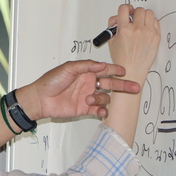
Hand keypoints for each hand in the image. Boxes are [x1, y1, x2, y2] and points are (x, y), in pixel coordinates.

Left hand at [16, 60, 140, 120]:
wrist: (40, 99)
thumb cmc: (50, 82)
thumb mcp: (68, 69)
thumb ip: (86, 66)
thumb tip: (102, 64)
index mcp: (86, 72)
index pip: (105, 70)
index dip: (116, 70)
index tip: (125, 71)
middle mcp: (89, 84)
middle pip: (110, 84)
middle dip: (123, 85)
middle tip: (134, 87)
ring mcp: (87, 97)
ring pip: (105, 98)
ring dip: (102, 99)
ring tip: (89, 99)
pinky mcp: (84, 109)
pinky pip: (99, 110)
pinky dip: (102, 111)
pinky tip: (100, 111)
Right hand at [107, 4, 160, 82]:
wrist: (132, 70)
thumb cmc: (121, 58)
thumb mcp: (111, 41)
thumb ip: (113, 26)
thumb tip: (119, 17)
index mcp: (124, 30)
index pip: (124, 8)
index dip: (124, 9)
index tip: (126, 12)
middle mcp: (137, 30)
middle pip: (139, 9)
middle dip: (135, 13)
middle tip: (133, 19)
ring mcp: (148, 32)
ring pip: (149, 13)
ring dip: (144, 16)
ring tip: (141, 23)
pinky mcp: (156, 36)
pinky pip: (156, 21)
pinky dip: (151, 22)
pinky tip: (146, 29)